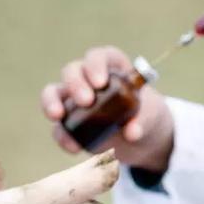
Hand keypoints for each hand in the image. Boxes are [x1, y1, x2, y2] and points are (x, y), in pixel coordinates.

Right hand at [42, 46, 173, 171]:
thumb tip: (132, 132)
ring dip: (51, 102)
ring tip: (57, 116)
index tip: (100, 82)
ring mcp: (73, 101)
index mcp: (110, 68)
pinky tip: (73, 146)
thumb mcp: (151, 116)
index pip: (98, 56)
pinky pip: (58, 127)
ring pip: (53, 93)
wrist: (141, 139)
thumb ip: (144, 121)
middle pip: (72, 71)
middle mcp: (87, 80)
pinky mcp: (69, 124)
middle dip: (75, 84)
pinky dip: (62, 136)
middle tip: (86, 101)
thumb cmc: (145, 116)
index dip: (95, 65)